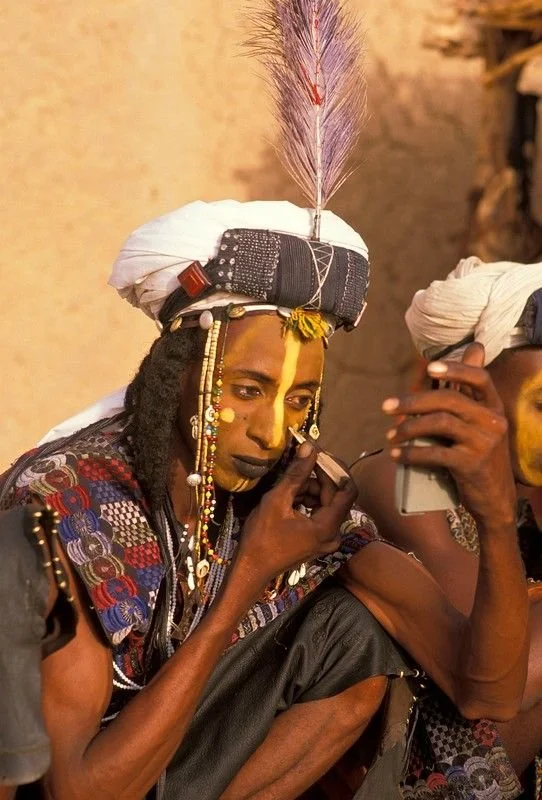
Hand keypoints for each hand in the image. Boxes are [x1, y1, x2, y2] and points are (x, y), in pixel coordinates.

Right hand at [234, 442, 356, 588]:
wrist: (251, 569)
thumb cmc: (262, 536)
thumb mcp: (277, 500)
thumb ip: (297, 473)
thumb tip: (310, 446)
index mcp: (328, 526)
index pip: (348, 490)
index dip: (337, 469)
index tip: (319, 455)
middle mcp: (334, 534)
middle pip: (336, 496)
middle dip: (319, 479)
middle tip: (299, 466)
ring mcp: (327, 539)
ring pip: (327, 504)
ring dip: (311, 490)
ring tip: (289, 486)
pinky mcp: (318, 541)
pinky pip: (320, 514)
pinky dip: (308, 502)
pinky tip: (290, 499)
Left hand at [383, 343, 515, 528]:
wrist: (495, 497)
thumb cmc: (479, 453)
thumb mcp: (480, 422)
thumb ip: (470, 390)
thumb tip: (473, 347)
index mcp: (494, 406)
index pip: (479, 377)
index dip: (455, 369)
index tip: (428, 368)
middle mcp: (493, 421)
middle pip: (449, 399)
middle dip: (413, 401)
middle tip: (386, 407)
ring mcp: (484, 442)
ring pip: (439, 423)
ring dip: (408, 427)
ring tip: (389, 435)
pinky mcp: (471, 464)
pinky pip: (435, 453)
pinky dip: (411, 453)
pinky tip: (396, 455)